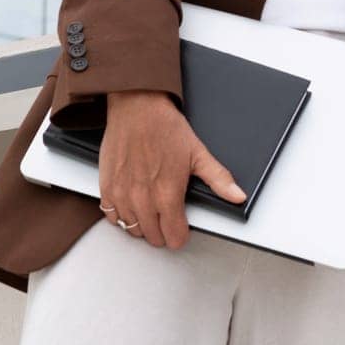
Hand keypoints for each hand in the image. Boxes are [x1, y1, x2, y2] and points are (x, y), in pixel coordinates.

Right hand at [99, 90, 246, 247]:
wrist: (137, 107)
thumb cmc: (164, 126)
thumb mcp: (198, 152)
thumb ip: (218, 179)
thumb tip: (236, 195)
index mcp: (168, 194)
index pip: (174, 237)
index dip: (181, 235)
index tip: (181, 227)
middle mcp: (144, 198)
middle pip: (154, 237)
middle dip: (163, 232)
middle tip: (167, 218)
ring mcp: (123, 193)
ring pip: (132, 229)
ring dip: (142, 225)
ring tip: (150, 212)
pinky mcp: (107, 186)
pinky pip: (112, 215)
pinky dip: (121, 215)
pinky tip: (130, 205)